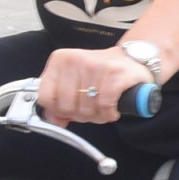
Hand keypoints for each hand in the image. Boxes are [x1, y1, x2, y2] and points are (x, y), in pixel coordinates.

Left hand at [38, 45, 154, 127]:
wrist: (132, 58)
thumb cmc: (100, 71)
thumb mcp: (73, 80)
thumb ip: (58, 100)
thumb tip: (55, 121)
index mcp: (60, 60)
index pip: (46, 97)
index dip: (57, 111)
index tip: (68, 112)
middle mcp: (76, 59)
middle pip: (66, 106)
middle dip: (79, 116)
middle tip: (90, 112)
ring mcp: (96, 65)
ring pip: (86, 108)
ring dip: (96, 117)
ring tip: (102, 111)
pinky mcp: (115, 73)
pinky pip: (104, 105)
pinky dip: (108, 114)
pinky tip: (112, 111)